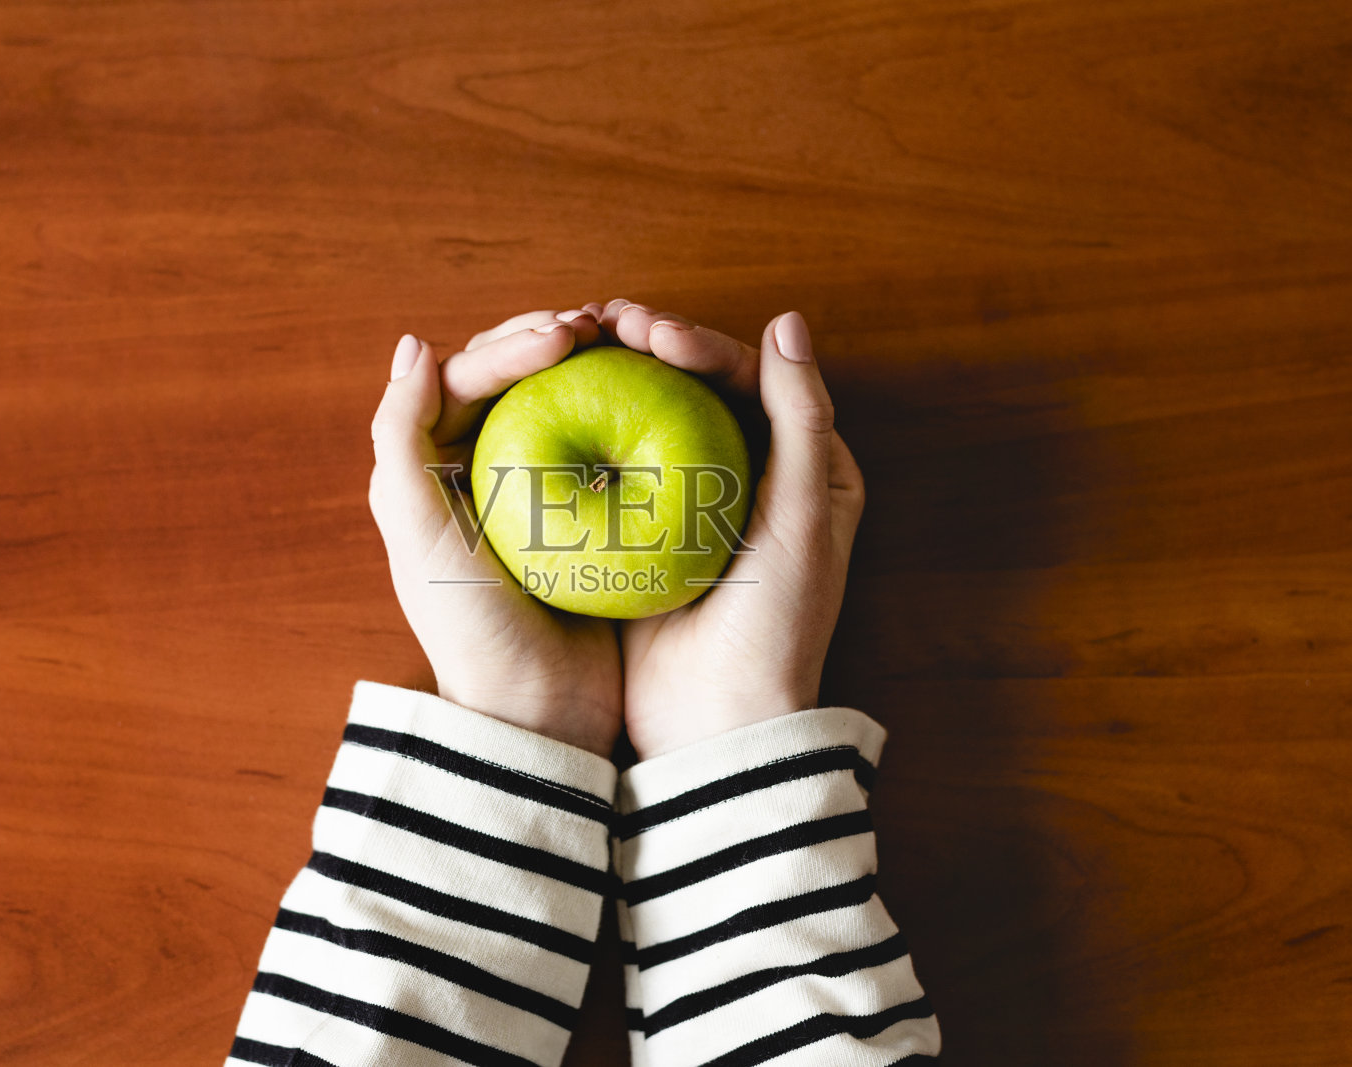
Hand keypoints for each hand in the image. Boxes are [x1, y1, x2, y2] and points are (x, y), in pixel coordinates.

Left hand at [368, 306, 623, 755]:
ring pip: (565, 401)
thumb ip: (399, 439)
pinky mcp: (592, 515)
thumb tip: (413, 347)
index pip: (468, 378)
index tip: (565, 341)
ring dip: (594, 364)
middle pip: (515, 378)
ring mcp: (542, 491)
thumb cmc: (473, 630)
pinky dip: (629, 410)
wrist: (540, 714)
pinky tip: (660, 394)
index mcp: (434, 468)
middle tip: (598, 326)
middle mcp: (482, 471)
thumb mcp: (420, 534)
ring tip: (630, 343)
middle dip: (551, 338)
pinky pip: (609, 443)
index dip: (511, 345)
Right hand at [591, 299, 866, 759]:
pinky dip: (586, 431)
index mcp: (802, 467)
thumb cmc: (776, 625)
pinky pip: (614, 467)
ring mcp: (690, 505)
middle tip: (601, 322)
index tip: (651, 334)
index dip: (701, 343)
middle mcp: (748, 477)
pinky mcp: (643, 533)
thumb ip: (800, 420)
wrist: (718, 724)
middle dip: (650, 345)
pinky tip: (549, 407)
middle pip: (695, 388)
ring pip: (650, 418)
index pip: (749, 381)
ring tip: (570, 346)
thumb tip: (788, 321)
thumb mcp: (800, 520)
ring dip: (614, 377)